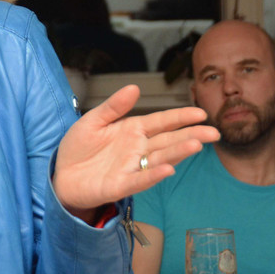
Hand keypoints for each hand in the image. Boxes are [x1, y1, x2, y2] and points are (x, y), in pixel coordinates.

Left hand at [52, 85, 219, 220]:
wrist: (61, 174)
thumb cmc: (79, 147)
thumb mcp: (93, 121)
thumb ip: (113, 106)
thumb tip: (134, 88)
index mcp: (133, 130)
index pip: (162, 122)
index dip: (180, 117)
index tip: (200, 113)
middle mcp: (137, 149)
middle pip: (168, 140)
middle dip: (191, 135)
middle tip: (213, 133)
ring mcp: (131, 167)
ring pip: (160, 159)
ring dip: (178, 152)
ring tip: (196, 145)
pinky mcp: (121, 185)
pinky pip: (140, 180)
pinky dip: (153, 175)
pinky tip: (168, 169)